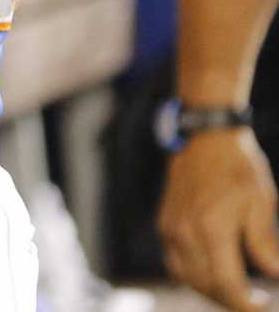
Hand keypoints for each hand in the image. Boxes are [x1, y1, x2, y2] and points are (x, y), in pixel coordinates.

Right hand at [160, 127, 278, 309]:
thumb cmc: (239, 167)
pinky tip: (213, 272)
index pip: (228, 285)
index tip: (265, 307)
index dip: (247, 305)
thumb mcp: (262, 203)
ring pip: (187, 278)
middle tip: (256, 301)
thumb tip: (274, 276)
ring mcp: (170, 227)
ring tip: (237, 290)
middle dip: (232, 301)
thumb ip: (265, 244)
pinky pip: (175, 262)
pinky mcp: (165, 222)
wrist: (206, 136)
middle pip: (206, 286)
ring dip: (211, 291)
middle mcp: (185, 232)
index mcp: (211, 228)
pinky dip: (193, 276)